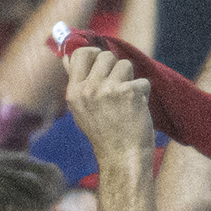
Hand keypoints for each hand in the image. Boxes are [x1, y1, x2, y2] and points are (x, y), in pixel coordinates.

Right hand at [60, 42, 151, 163]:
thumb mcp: (80, 109)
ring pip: (125, 65)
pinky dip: (143, 93)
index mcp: (74, 92)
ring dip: (130, 80)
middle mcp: (88, 89)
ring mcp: (109, 90)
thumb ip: (77, 82)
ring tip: (126, 100)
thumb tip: (67, 56)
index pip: (80, 54)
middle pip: (105, 56)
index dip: (93, 53)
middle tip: (117, 87)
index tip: (102, 62)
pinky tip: (137, 109)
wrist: (122, 157)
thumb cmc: (103, 133)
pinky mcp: (130, 92)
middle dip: (115, 68)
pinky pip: (141, 81)